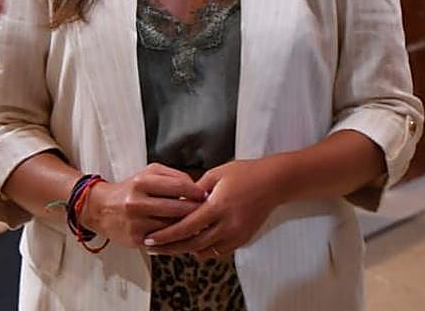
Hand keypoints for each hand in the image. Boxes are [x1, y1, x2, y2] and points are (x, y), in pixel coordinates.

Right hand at [80, 164, 206, 247]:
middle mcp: (137, 202)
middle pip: (179, 208)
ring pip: (174, 226)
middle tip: (208, 211)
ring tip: (197, 223)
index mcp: (141, 182)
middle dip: (196, 211)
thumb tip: (196, 187)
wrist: (100, 208)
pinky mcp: (137, 238)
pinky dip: (176, 237)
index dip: (196, 192)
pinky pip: (165, 240)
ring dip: (188, 226)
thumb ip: (172, 176)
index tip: (205, 195)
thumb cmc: (129, 189)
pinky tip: (182, 233)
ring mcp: (137, 222)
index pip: (179, 186)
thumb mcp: (147, 173)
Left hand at [143, 158, 285, 258]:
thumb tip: (176, 199)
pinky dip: (203, 251)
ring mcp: (237, 234)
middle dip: (170, 247)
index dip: (166, 235)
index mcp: (218, 206)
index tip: (151, 238)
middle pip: (193, 244)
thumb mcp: (215, 174)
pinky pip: (219, 251)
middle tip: (153, 248)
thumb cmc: (243, 173)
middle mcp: (228, 224)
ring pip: (206, 251)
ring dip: (186, 251)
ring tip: (167, 248)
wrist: (273, 182)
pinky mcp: (243, 238)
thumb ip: (194, 189)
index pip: (186, 226)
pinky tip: (191, 246)